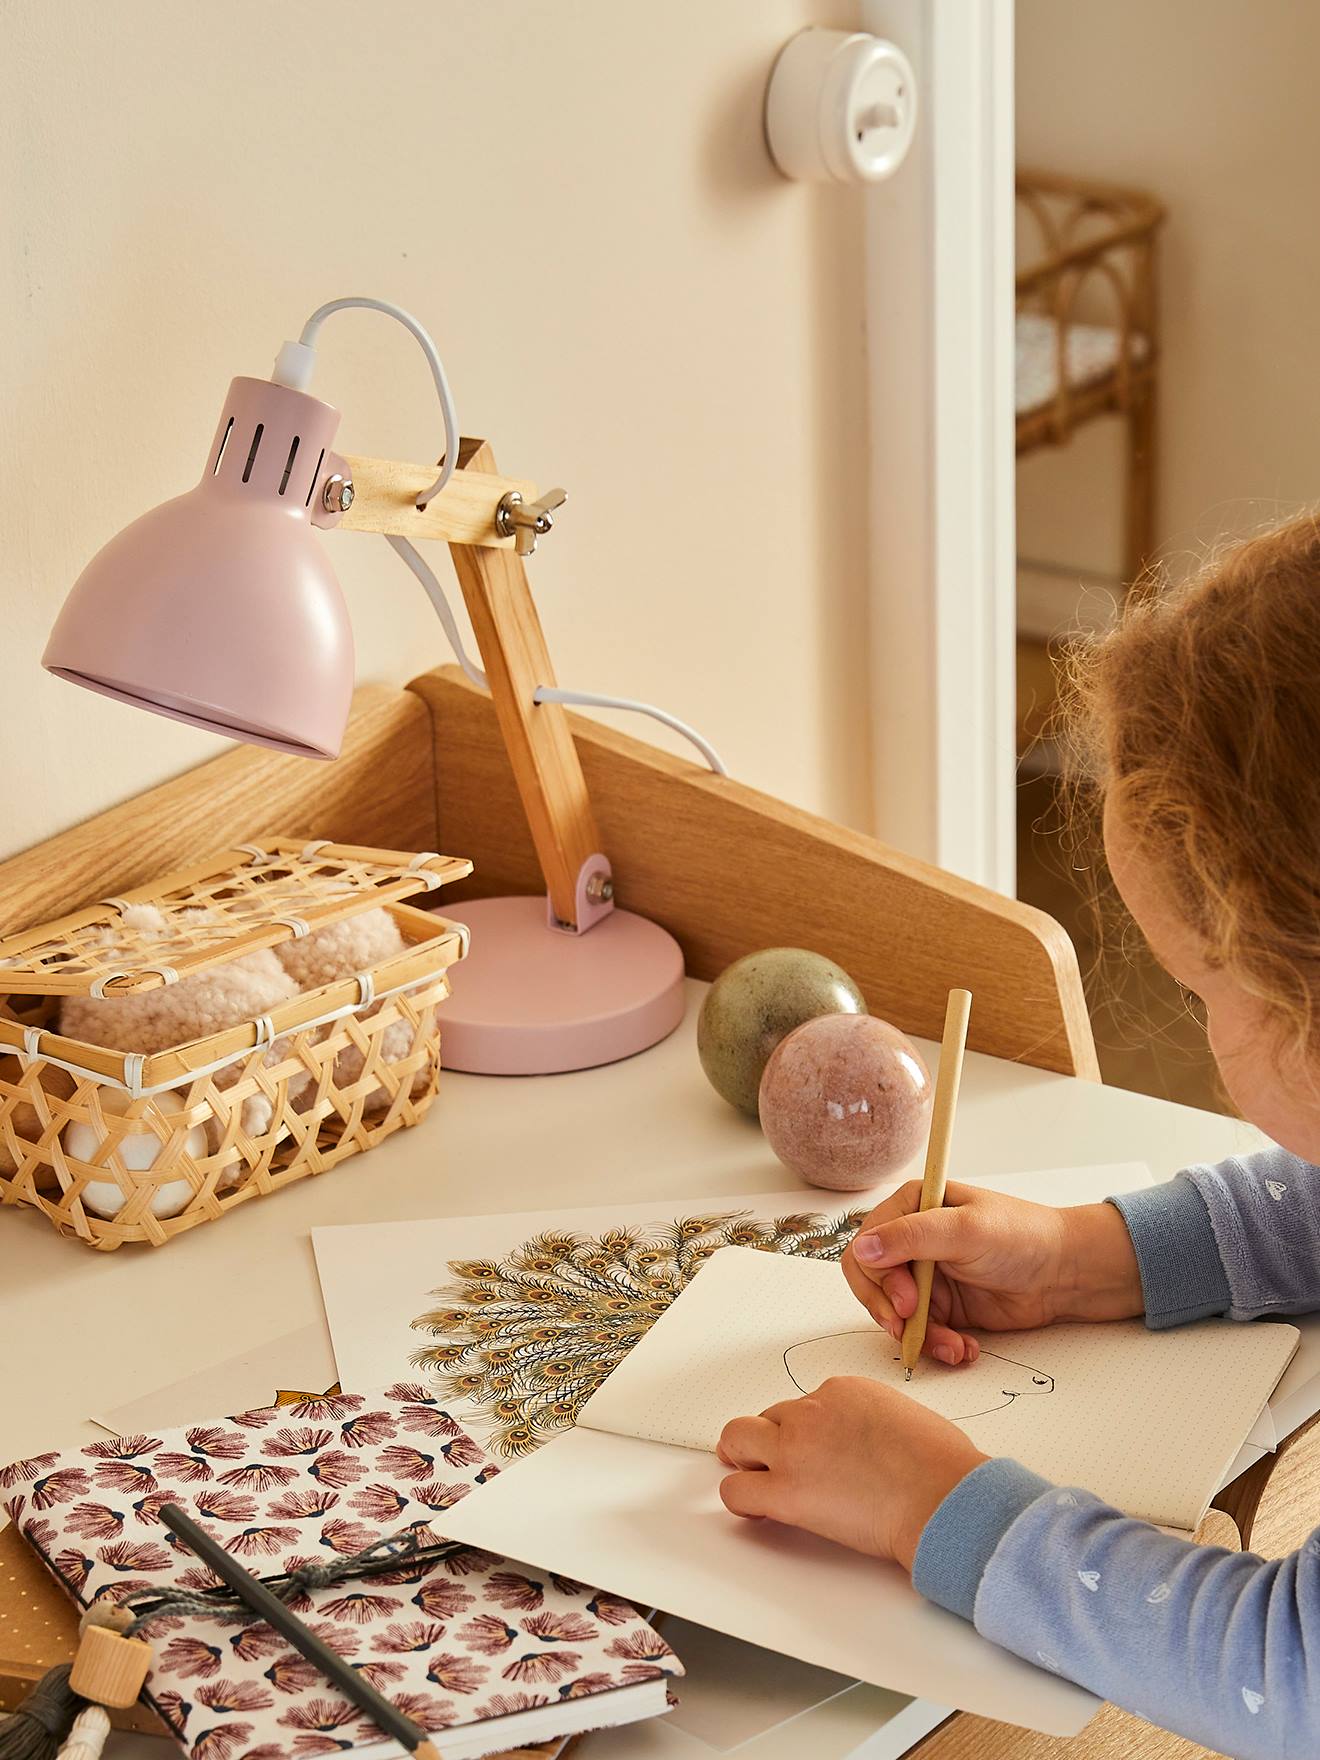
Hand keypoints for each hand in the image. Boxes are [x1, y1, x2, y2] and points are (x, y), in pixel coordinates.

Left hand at [718, 1376, 986, 1569]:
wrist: (940, 1494)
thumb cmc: (940, 1465)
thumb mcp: (905, 1418)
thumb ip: (872, 1424)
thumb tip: (868, 1447)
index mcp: (844, 1390)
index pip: (807, 1404)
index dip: (809, 1431)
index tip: (818, 1453)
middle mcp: (812, 1409)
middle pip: (769, 1417)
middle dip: (769, 1438)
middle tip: (771, 1462)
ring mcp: (793, 1447)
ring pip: (737, 1438)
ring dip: (743, 1457)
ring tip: (752, 1479)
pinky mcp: (784, 1490)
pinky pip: (736, 1489)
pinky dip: (741, 1499)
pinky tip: (757, 1512)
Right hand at [842, 1182, 1143, 1365]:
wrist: (1066, 1273)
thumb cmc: (1022, 1236)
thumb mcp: (966, 1230)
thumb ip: (912, 1237)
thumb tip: (863, 1249)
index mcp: (912, 1207)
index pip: (867, 1245)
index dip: (878, 1278)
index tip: (904, 1302)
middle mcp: (912, 1240)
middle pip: (873, 1283)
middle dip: (891, 1312)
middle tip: (911, 1328)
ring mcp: (927, 1276)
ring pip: (896, 1315)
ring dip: (920, 1336)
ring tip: (953, 1346)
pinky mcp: (944, 1307)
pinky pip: (923, 1333)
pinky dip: (939, 1346)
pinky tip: (965, 1349)